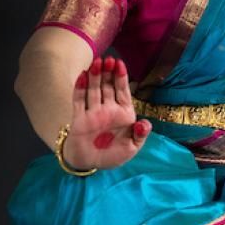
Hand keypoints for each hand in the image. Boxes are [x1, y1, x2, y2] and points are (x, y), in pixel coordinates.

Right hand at [61, 56, 151, 170]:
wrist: (90, 165)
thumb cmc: (112, 155)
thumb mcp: (131, 148)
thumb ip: (139, 135)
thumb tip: (145, 123)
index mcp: (123, 113)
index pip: (123, 91)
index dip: (121, 77)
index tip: (120, 63)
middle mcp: (108, 109)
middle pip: (108, 87)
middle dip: (108, 73)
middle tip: (108, 59)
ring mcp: (93, 112)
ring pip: (94, 90)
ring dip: (95, 76)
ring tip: (97, 62)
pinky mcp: (79, 118)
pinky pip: (79, 100)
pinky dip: (80, 88)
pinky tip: (82, 75)